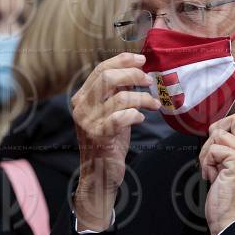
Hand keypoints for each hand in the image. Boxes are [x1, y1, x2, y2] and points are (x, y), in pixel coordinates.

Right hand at [71, 53, 160, 230]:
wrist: (99, 175)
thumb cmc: (108, 142)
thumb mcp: (108, 113)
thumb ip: (115, 93)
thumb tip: (135, 72)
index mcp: (82, 98)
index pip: (100, 69)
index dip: (122, 61)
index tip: (141, 59)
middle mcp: (81, 107)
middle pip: (108, 77)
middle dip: (133, 75)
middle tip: (149, 81)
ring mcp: (88, 122)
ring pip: (120, 97)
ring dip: (143, 98)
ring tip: (153, 104)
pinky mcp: (99, 136)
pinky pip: (122, 117)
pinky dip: (136, 115)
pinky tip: (141, 119)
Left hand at [200, 109, 234, 234]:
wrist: (231, 219)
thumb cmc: (229, 194)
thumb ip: (234, 146)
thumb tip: (218, 128)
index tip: (229, 132)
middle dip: (218, 130)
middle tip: (215, 150)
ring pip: (220, 133)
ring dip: (207, 151)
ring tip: (213, 168)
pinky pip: (212, 149)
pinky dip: (206, 163)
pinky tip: (213, 176)